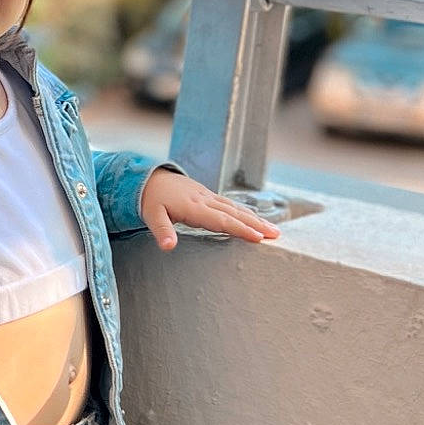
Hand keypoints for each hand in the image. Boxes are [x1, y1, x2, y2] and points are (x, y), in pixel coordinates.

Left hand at [139, 169, 281, 250]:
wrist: (147, 177)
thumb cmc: (149, 199)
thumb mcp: (151, 215)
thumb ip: (161, 231)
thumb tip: (168, 247)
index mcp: (193, 207)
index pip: (221, 220)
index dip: (240, 229)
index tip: (258, 237)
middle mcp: (204, 200)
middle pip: (235, 213)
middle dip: (256, 224)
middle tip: (276, 235)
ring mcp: (208, 196)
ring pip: (235, 208)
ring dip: (255, 218)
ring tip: (273, 230)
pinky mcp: (207, 195)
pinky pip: (230, 205)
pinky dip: (245, 212)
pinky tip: (255, 219)